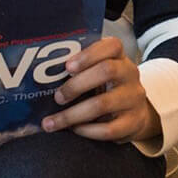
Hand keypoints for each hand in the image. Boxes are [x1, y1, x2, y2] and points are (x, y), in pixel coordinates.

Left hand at [43, 36, 160, 143]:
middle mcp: (130, 75)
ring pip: (102, 104)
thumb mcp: (100, 74)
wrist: (136, 115)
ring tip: (53, 121)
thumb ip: (81, 70)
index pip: (112, 46)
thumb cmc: (108, 90)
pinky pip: (108, 129)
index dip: (88, 54)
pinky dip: (87, 131)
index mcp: (120, 58)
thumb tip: (42, 79)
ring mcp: (133, 99)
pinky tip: (74, 130)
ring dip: (72, 114)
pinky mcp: (134, 123)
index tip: (67, 67)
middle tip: (57, 97)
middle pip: (107, 71)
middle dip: (76, 85)